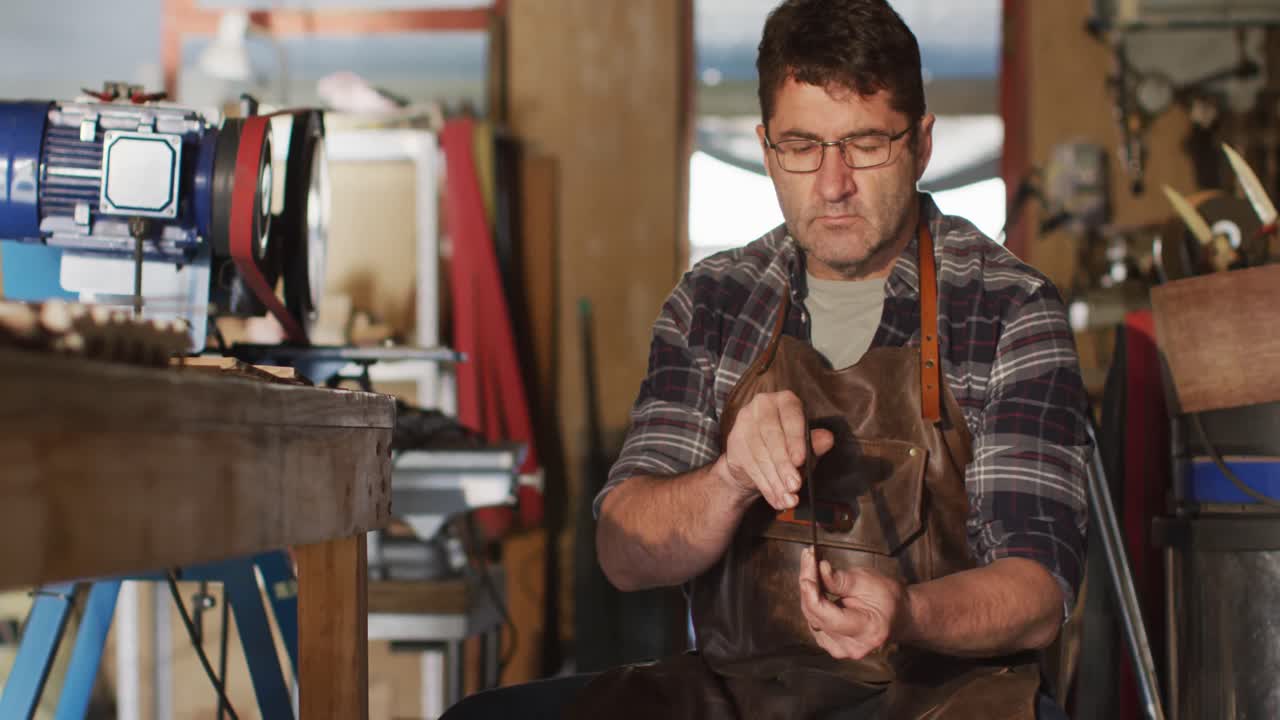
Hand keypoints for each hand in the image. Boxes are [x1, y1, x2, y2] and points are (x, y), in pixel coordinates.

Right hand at [715, 390, 834, 509]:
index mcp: (784, 401)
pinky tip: (776, 499)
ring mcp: (745, 421)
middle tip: (794, 486)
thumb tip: (827, 439)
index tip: (800, 460)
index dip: (795, 439)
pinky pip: (751, 466)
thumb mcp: (805, 447)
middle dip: (784, 465)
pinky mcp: (734, 440)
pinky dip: (765, 486)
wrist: (757, 459)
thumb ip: (814, 444)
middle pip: (772, 436)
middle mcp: (762, 405)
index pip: (791, 416)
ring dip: (775, 480)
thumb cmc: (787, 448)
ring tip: (787, 498)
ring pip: (760, 454)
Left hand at [799, 547, 909, 659]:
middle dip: (808, 583)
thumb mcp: (867, 581)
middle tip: (808, 557)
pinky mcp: (833, 645)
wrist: (900, 615)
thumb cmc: (888, 598)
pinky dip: (812, 602)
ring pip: (811, 618)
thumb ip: (840, 579)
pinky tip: (815, 585)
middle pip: (815, 615)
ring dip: (808, 592)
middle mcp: (851, 646)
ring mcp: (841, 650)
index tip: (807, 567)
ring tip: (811, 567)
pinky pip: (814, 622)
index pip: (825, 615)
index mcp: (866, 631)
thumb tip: (818, 569)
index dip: (811, 591)